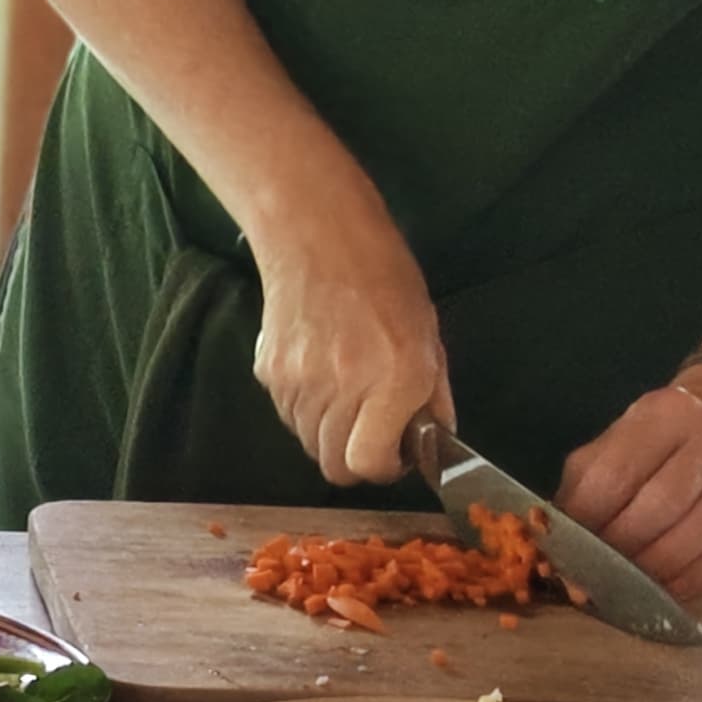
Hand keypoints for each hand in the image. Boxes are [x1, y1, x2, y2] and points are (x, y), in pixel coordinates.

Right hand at [246, 195, 453, 488]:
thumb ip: (433, 396)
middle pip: (333, 465)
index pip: (366, 463)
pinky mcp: (268, 371)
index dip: (383, 468)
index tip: (395, 452)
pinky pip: (288, 414)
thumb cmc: (385, 277)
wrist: (315, 233)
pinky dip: (307, 409)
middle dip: (356, 457)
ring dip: (330, 433)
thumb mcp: (428, 335)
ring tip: (346, 394)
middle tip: (372, 430)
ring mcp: (297, 381)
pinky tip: (320, 373)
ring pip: (308, 442)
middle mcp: (341, 386)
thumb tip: (432, 441)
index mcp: (393, 378)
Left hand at [557, 379, 701, 599]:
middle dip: (626, 545)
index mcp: (664, 412)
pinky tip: (666, 589)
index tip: (572, 545)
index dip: (591, 517)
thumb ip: (586, 483)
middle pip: (662, 502)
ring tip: (630, 583)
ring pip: (700, 530)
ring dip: (658, 566)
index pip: (618, 471)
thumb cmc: (656, 449)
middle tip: (600, 571)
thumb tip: (556, 532)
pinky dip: (691, 580)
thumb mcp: (616, 447)